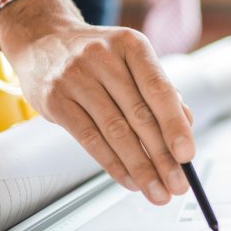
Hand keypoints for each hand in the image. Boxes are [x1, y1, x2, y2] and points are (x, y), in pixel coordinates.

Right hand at [0, 0, 193, 205]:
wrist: (42, 39)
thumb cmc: (98, 56)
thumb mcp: (131, 59)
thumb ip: (159, 89)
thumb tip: (186, 125)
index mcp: (131, 45)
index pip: (159, 90)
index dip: (175, 125)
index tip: (188, 155)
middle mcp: (103, 58)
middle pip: (139, 116)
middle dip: (162, 157)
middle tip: (178, 184)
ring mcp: (75, 78)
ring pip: (115, 132)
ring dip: (140, 168)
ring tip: (157, 191)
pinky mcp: (55, 100)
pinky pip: (89, 139)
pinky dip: (113, 165)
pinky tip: (129, 181)